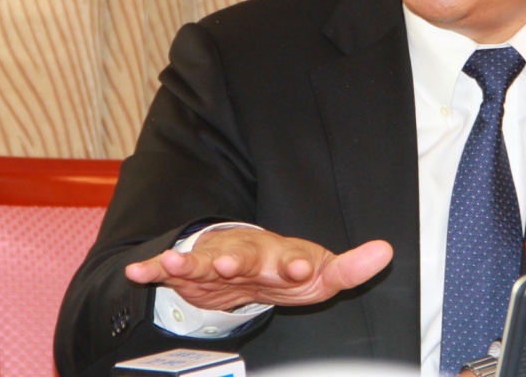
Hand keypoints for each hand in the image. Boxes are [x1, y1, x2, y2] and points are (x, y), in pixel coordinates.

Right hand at [124, 227, 392, 311]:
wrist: (247, 265)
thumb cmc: (288, 271)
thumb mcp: (324, 275)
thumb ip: (352, 267)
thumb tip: (388, 250)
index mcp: (283, 256)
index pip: (291, 259)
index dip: (295, 265)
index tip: (299, 270)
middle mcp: (249, 254)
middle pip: (243, 255)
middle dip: (236, 260)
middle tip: (230, 265)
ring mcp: (218, 260)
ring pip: (203, 260)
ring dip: (191, 262)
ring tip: (177, 265)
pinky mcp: (193, 270)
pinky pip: (170, 268)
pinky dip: (154, 268)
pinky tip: (138, 271)